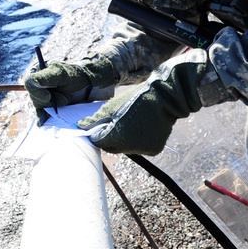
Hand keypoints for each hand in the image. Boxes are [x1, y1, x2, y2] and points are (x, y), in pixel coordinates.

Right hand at [24, 58, 115, 116]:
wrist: (89, 86)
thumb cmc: (76, 76)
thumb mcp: (60, 74)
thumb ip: (43, 77)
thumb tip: (30, 82)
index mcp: (38, 71)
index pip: (29, 84)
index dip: (37, 92)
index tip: (49, 97)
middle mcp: (37, 83)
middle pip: (34, 96)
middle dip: (48, 100)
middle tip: (65, 99)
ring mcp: (42, 95)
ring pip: (38, 105)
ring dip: (52, 106)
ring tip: (66, 101)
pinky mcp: (47, 106)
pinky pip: (41, 113)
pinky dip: (43, 117)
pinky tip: (44, 122)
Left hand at [78, 50, 229, 154]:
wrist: (166, 98)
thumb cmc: (136, 99)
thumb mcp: (112, 106)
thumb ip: (96, 119)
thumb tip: (81, 126)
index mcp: (117, 136)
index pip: (98, 141)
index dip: (96, 133)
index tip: (98, 126)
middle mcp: (129, 147)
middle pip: (112, 146)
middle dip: (110, 137)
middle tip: (114, 122)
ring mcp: (143, 150)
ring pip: (126, 148)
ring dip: (124, 139)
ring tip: (131, 122)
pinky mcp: (154, 150)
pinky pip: (140, 148)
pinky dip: (138, 141)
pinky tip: (142, 127)